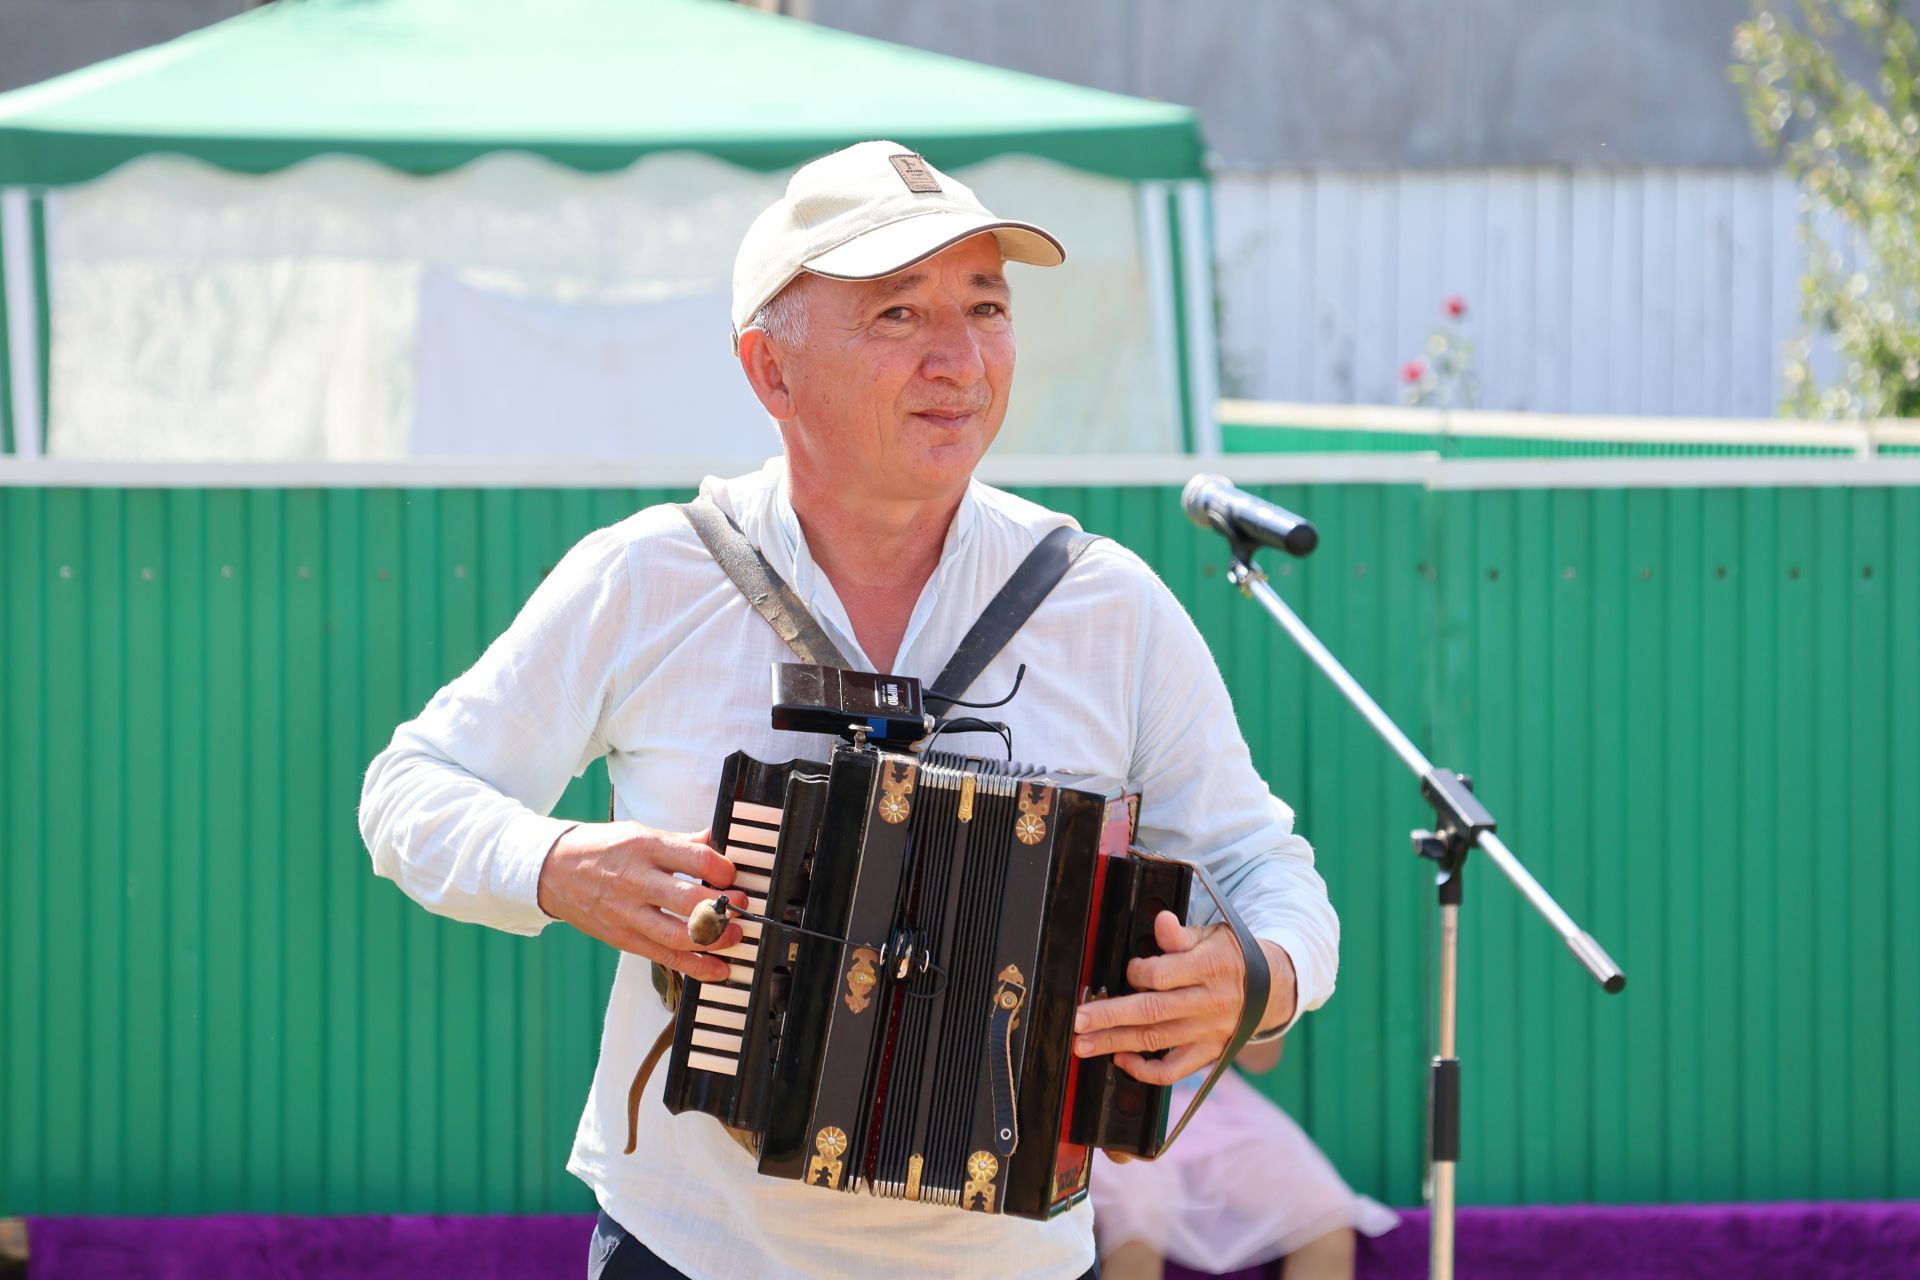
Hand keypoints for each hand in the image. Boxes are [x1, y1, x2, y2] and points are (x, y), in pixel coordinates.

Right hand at [536, 821, 744, 981]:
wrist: (551, 871)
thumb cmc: (600, 849)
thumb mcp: (640, 833)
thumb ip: (680, 841)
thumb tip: (715, 840)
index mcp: (645, 847)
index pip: (697, 858)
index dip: (725, 869)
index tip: (733, 874)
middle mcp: (637, 881)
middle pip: (691, 900)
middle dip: (725, 906)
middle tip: (742, 905)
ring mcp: (628, 913)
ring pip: (679, 934)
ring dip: (715, 939)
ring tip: (735, 935)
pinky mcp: (623, 938)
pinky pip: (663, 956)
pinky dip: (694, 966)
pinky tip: (716, 969)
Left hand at [1071, 912, 1296, 1084]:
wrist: (1270, 988)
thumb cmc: (1229, 957)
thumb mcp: (1211, 936)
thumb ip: (1181, 935)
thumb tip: (1161, 921)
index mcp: (1209, 968)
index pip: (1163, 975)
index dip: (1137, 973)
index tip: (1127, 970)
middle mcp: (1207, 1004)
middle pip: (1151, 1012)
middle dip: (1109, 1017)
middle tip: (1078, 1020)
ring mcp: (1207, 1033)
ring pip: (1155, 1041)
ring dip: (1115, 1043)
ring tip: (1083, 1044)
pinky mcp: (1207, 1054)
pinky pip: (1173, 1071)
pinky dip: (1145, 1071)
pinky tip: (1121, 1060)